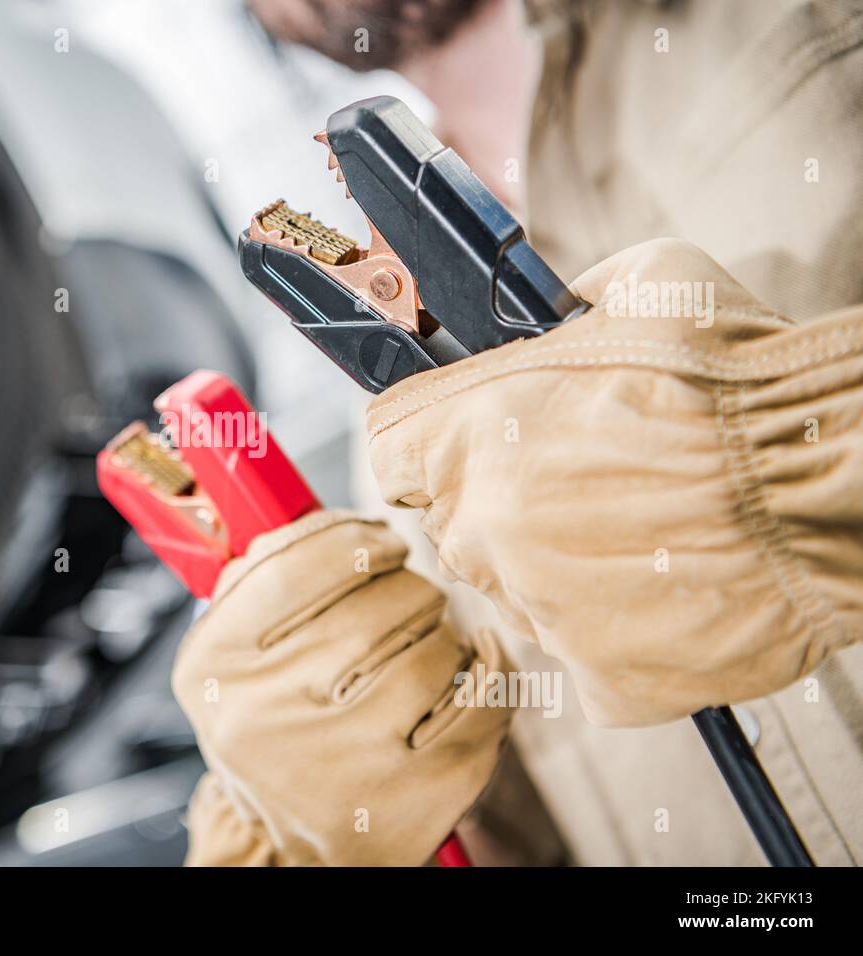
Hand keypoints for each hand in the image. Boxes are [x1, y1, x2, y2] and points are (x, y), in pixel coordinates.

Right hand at [172, 510, 512, 865]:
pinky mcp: (415, 795)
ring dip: (446, 632)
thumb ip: (265, 578)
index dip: (354, 539)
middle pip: (376, 606)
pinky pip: (483, 704)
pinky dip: (493, 673)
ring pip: (435, 650)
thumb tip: (336, 522)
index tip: (381, 541)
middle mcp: (270, 717)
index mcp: (217, 668)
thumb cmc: (273, 729)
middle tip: (412, 596)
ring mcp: (347, 760)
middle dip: (410, 588)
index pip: (297, 566)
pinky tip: (477, 664)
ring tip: (431, 640)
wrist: (290, 846)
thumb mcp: (234, 658)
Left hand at [367, 239, 862, 725]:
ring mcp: (535, 611)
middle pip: (457, 528)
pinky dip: (620, 634)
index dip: (434, 446)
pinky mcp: (602, 677)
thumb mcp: (644, 284)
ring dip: (562, 569)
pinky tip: (669, 589)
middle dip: (504, 506)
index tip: (470, 444)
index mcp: (459, 437)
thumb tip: (560, 302)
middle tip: (586, 480)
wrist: (831, 478)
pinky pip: (587, 659)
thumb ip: (571, 299)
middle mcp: (478, 531)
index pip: (392, 454)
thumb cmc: (736, 378)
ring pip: (522, 594)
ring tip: (646, 529)